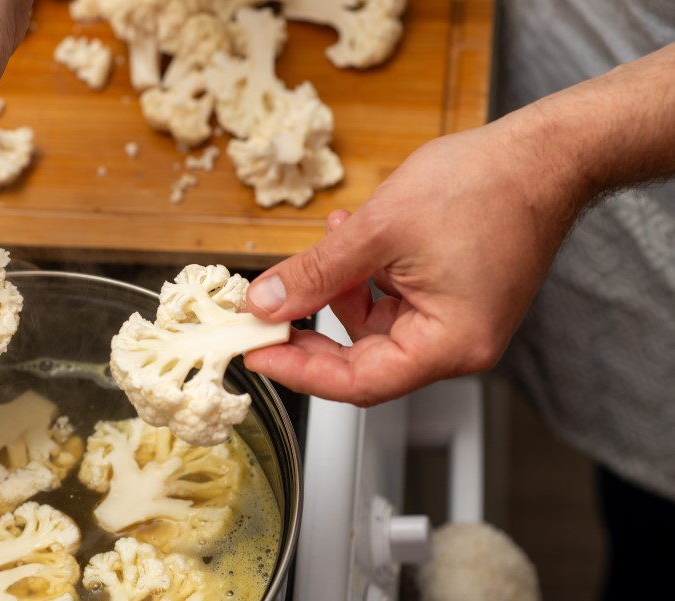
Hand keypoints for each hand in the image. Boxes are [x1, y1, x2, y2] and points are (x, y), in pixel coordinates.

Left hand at [244, 121, 581, 405]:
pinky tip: (354, 237)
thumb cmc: (484, 185)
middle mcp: (458, 346)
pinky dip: (366, 277)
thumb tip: (267, 303)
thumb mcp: (378, 230)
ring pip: (375, 326)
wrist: (544, 154)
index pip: (359, 383)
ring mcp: (457, 324)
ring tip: (331, 238)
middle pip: (364, 360)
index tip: (257, 354)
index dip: (300, 372)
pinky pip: (394, 303)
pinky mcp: (453, 300)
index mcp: (450, 344)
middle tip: (267, 309)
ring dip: (340, 289)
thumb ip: (316, 273)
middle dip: (312, 328)